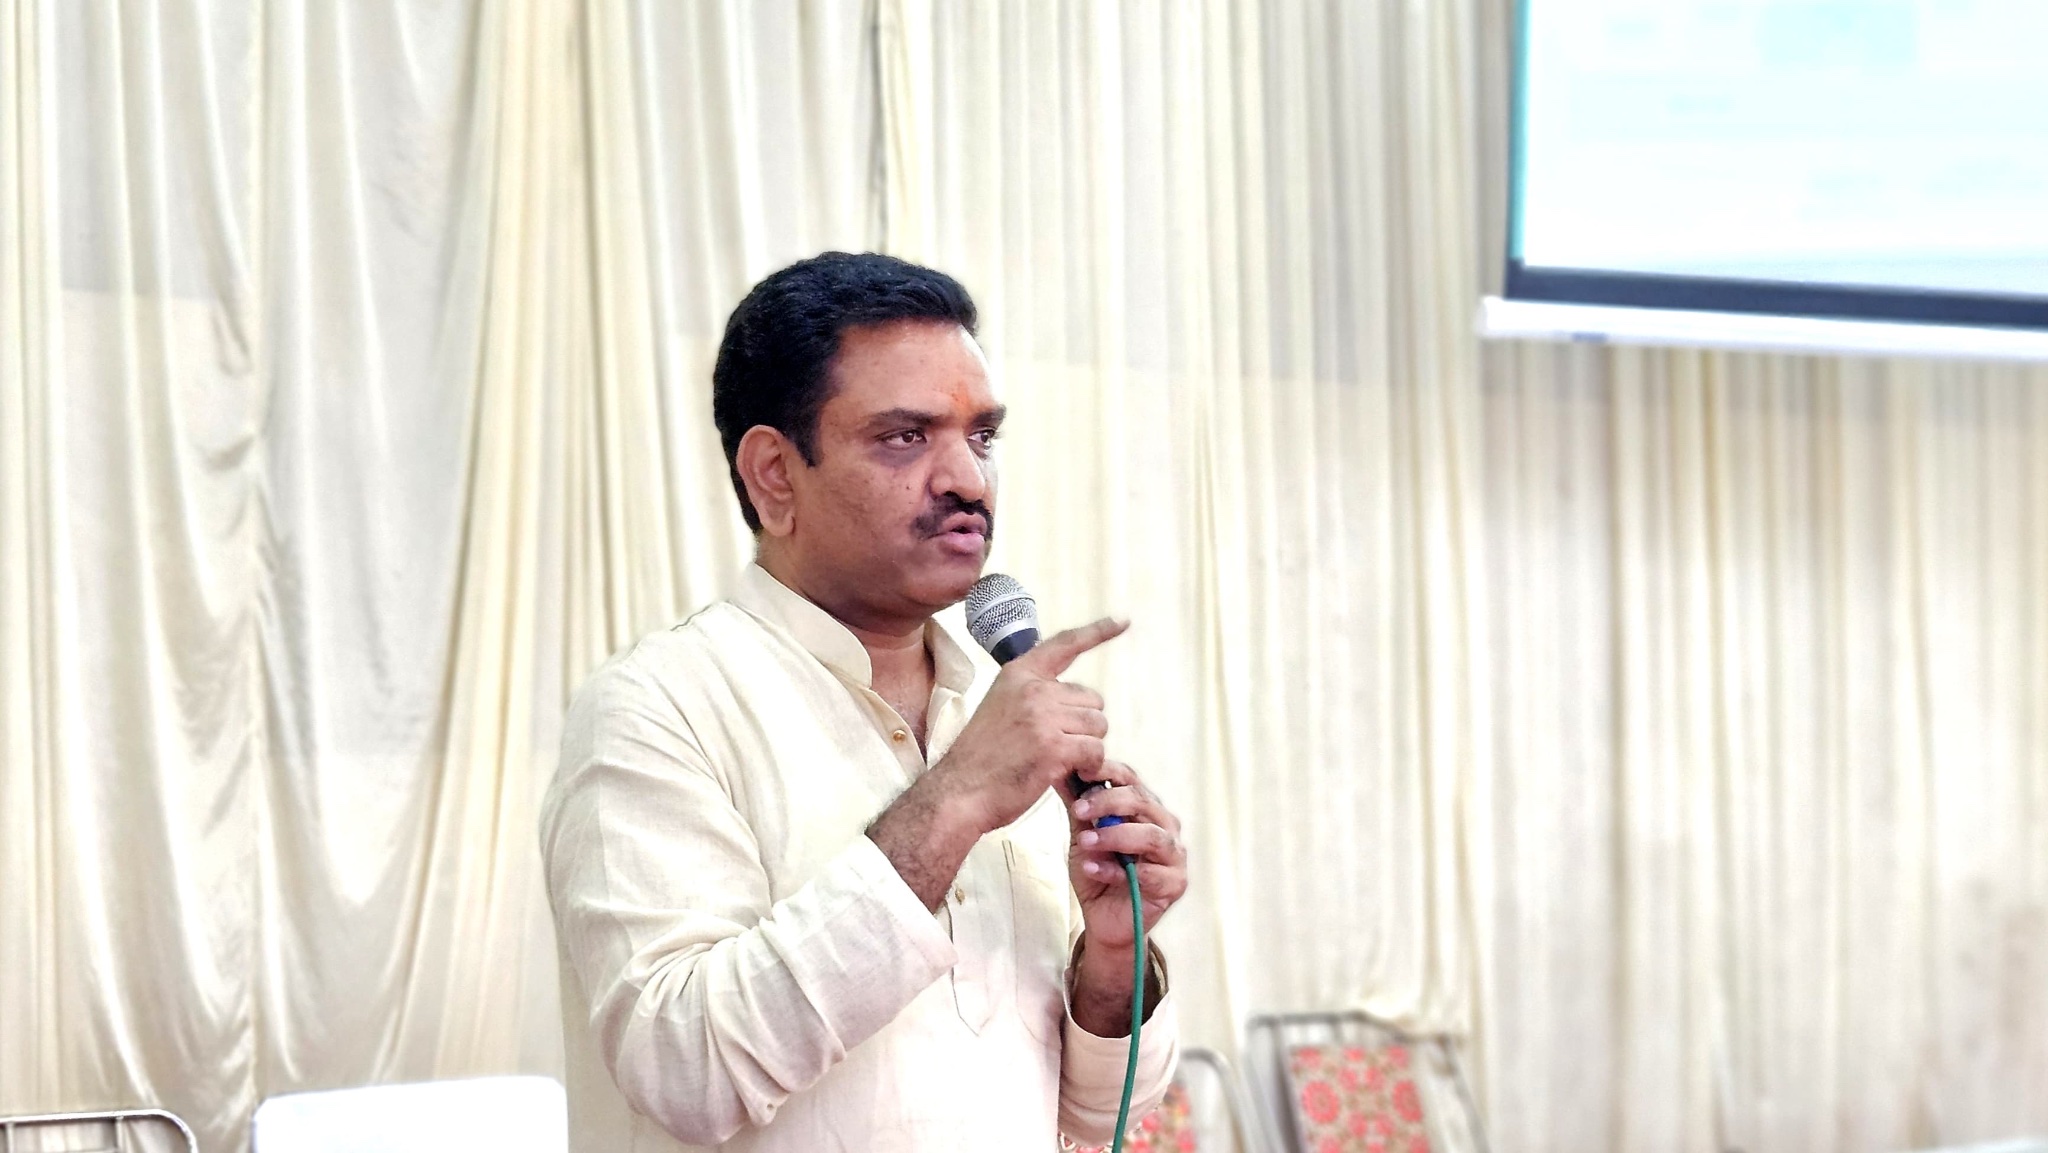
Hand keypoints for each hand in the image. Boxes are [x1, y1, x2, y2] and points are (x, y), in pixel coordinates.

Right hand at [930, 617, 1128, 833]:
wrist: (959, 792)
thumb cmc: (981, 760)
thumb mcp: (1000, 709)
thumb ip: (1033, 697)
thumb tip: (1072, 702)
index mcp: (1018, 675)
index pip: (1065, 644)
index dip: (1098, 632)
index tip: (1123, 621)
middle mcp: (1032, 689)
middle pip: (1092, 700)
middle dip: (1084, 726)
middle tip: (1057, 746)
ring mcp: (1043, 716)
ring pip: (1098, 726)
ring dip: (1087, 748)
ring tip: (1059, 762)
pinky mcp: (1053, 746)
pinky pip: (1095, 750)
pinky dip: (1089, 766)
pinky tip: (1069, 773)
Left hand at [1067, 761, 1187, 950]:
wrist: (1104, 920)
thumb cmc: (1099, 873)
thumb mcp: (1083, 835)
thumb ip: (1078, 808)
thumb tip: (1058, 771)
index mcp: (1146, 808)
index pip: (1131, 779)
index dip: (1108, 772)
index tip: (1079, 772)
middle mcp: (1165, 826)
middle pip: (1142, 801)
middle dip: (1108, 802)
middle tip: (1079, 810)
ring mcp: (1174, 855)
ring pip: (1151, 836)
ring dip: (1115, 836)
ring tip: (1086, 841)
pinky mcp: (1175, 884)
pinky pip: (1148, 873)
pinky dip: (1116, 870)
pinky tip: (1092, 868)